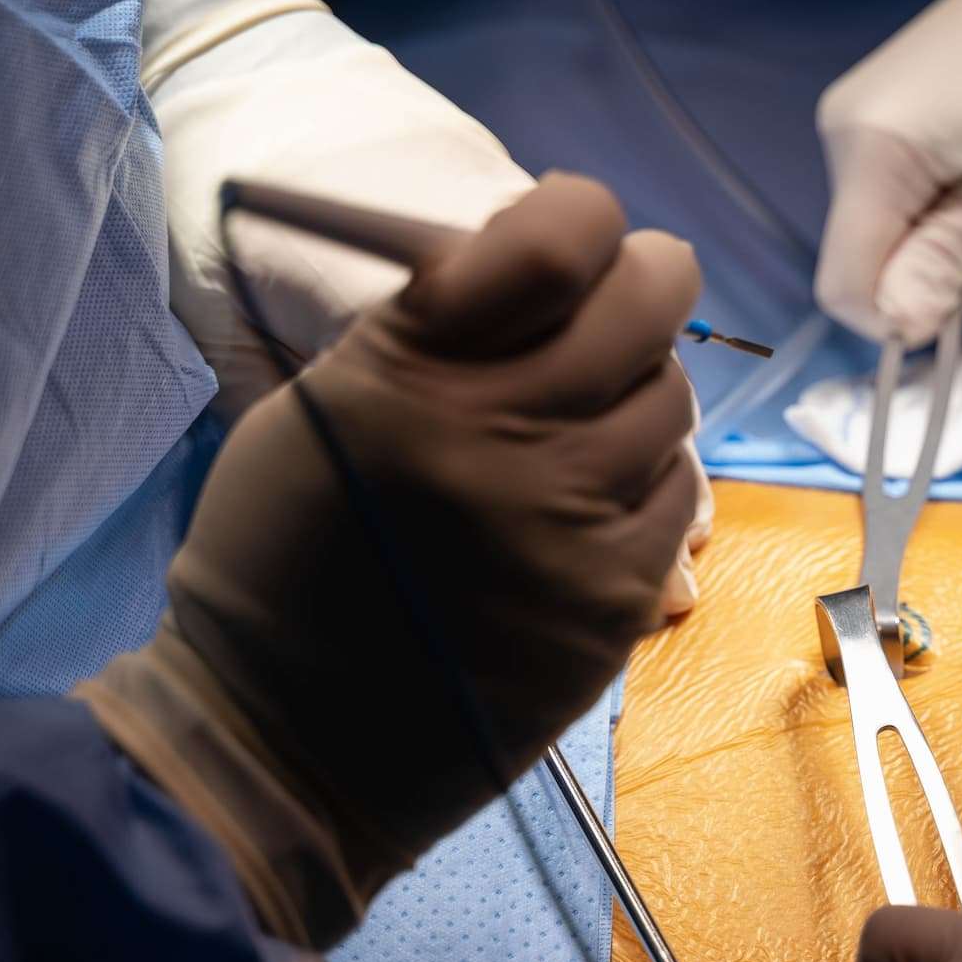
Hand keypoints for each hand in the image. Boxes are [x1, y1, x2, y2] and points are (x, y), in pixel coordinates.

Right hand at [80, 176, 699, 948]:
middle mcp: (508, 435)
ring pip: (674, 400)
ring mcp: (575, 523)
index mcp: (418, 369)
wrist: (286, 743)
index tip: (571, 238)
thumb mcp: (324, 408)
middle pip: (653, 301)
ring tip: (580, 427)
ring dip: (637, 395)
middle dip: (641, 285)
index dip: (582, 218)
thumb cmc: (282, 568)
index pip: (565, 235)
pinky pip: (679, 499)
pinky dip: (646, 487)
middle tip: (617, 305)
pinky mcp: (616, 599)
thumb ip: (433, 330)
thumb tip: (534, 268)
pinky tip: (588, 509)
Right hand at [814, 0, 961, 346]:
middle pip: (860, 259)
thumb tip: (899, 328)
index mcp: (871, 148)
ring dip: (936, 248)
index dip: (898, 317)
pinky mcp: (886, 118)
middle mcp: (847, 133)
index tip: (961, 308)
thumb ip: (949, 262)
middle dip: (924, 279)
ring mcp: (862, 122)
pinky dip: (936, 216)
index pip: (845, 284)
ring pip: (879, 234)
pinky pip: (893, 200)